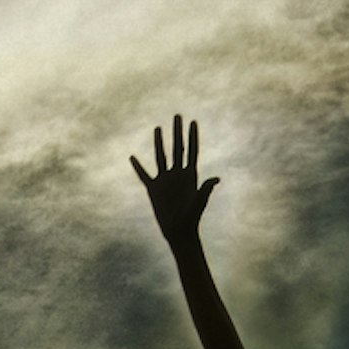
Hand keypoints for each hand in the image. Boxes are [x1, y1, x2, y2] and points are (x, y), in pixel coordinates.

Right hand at [128, 114, 217, 244]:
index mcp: (190, 175)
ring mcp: (165, 180)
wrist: (179, 232)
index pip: (191, 150)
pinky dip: (138, 167)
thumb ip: (205, 189)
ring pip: (161, 156)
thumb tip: (216, 179)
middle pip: (177, 148)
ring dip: (160, 142)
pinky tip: (132, 157)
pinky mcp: (153, 189)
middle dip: (177, 132)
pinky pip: (144, 175)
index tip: (193, 122)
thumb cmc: (192, 218)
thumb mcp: (199, 202)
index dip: (193, 136)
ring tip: (158, 128)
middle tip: (177, 116)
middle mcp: (177, 174)